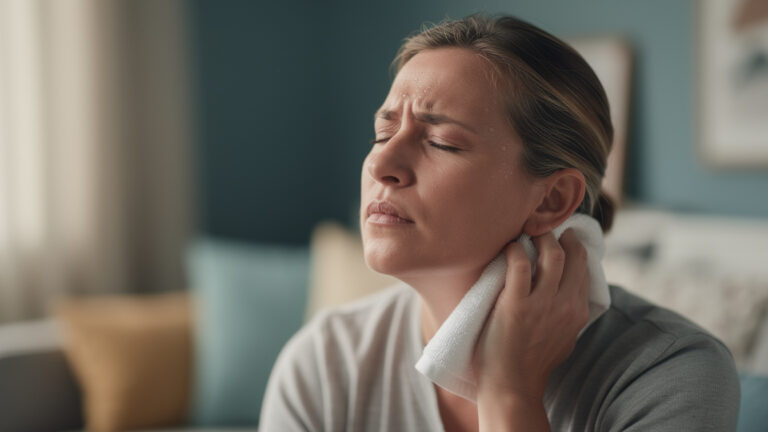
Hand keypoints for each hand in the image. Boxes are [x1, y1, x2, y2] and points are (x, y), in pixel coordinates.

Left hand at [474, 229, 589, 427]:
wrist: (512, 385)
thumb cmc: (533, 363)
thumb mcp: (565, 337)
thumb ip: (570, 313)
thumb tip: (571, 292)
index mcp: (579, 312)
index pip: (584, 268)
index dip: (575, 247)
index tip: (564, 236)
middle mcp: (565, 305)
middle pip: (572, 255)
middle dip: (560, 236)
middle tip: (546, 228)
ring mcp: (541, 304)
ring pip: (550, 253)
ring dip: (539, 237)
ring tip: (528, 233)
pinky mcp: (516, 304)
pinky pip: (519, 264)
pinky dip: (515, 250)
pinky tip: (509, 247)